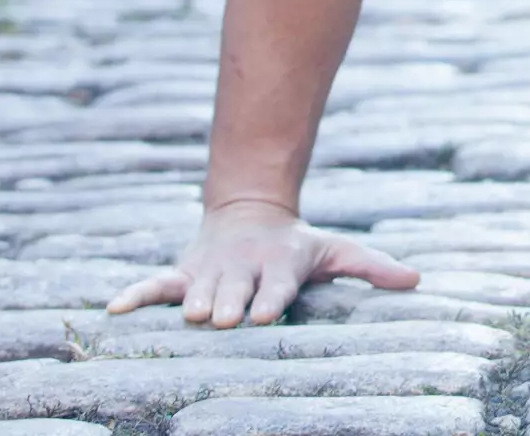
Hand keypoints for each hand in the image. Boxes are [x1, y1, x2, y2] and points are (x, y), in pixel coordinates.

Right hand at [107, 199, 420, 326]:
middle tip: (222, 317)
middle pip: (233, 289)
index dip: (270, 298)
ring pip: (195, 290)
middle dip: (228, 303)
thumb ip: (372, 267)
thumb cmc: (298, 246)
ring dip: (190, 302)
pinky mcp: (182, 274)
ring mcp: (209, 271)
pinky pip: (154, 286)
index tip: (263, 313)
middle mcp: (241, 269)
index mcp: (279, 265)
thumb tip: (416, 280)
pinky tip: (113, 311)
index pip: (275, 284)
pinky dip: (134, 297)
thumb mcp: (336, 251)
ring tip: (185, 315)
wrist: (251, 212)